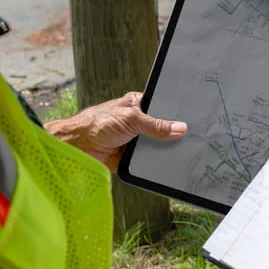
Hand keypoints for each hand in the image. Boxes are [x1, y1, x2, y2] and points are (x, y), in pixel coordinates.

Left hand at [44, 91, 186, 170]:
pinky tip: (161, 163)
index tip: (190, 120)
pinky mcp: (131, 157)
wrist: (78, 147)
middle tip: (185, 138)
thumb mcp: (132, 119)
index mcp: (138, 105)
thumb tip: (179, 128)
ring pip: (156, 146)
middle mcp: (138, 122)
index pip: (162, 107)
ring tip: (176, 151)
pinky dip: (152, 163)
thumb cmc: (97, 123)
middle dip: (169, 134)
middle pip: (161, 128)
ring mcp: (135, 140)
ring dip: (161, 150)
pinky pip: (147, 161)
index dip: (174, 113)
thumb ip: (156, 125)